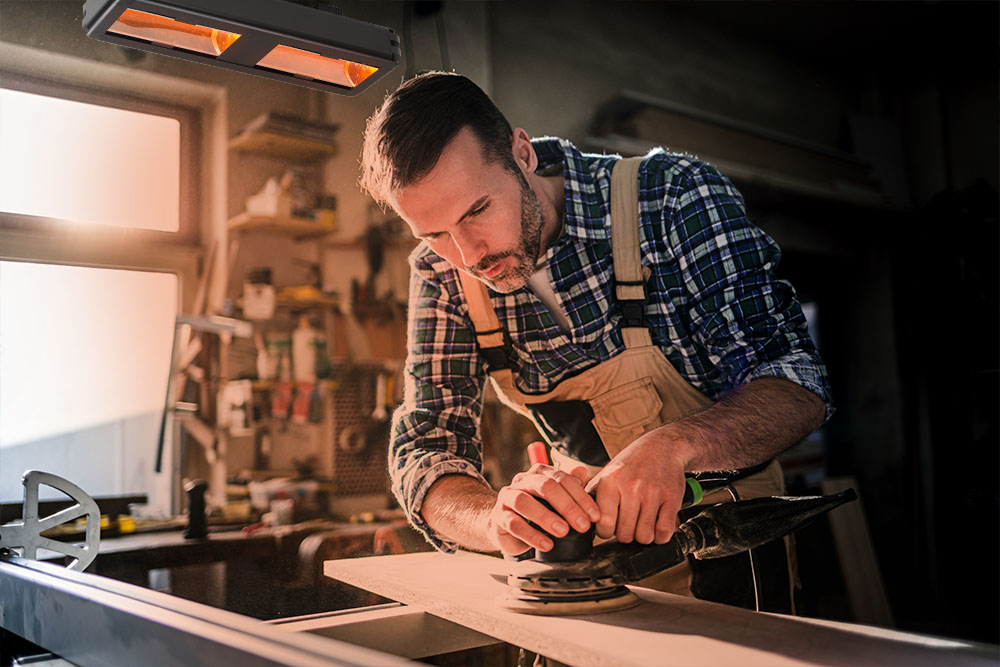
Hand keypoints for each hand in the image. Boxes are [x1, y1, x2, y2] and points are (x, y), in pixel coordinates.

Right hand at [486, 464, 600, 555]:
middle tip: (582, 525)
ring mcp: (507, 497)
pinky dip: (531, 535)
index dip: (581, 497)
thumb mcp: (557, 500)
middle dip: (567, 506)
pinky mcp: (498, 516)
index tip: (595, 516)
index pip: (562, 478)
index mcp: (539, 473)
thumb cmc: (537, 511)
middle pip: (544, 486)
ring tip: (563, 532)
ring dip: (546, 517)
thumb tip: (583, 472)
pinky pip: (513, 523)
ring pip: (524, 502)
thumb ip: (571, 486)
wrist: (507, 527)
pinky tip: (547, 544)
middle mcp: (522, 481)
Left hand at [585, 429, 691, 544]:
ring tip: (641, 525)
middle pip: (625, 534)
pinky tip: (656, 526)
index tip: (608, 529)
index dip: (605, 532)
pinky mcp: (671, 498)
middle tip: (627, 526)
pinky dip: (660, 536)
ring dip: (643, 536)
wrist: (662, 446)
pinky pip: (664, 532)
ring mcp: (653, 493)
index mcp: (611, 481)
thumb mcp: (607, 473)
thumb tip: (579, 517)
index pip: (604, 523)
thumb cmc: (632, 463)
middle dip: (625, 535)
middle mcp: (631, 486)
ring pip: (645, 536)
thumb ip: (593, 495)